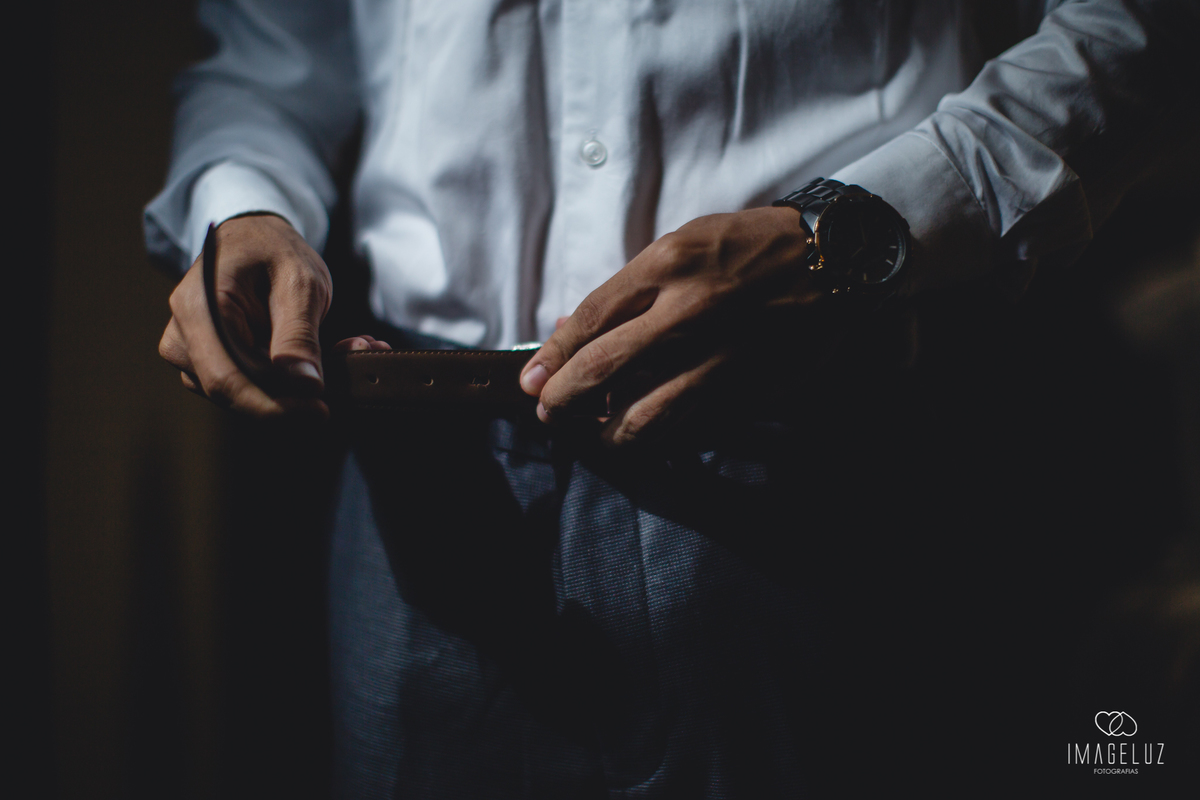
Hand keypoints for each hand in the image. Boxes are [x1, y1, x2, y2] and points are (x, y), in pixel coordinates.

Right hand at [158, 213, 332, 417]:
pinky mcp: (209, 362)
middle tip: (348, 366)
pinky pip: (248, 385)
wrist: (253, 237)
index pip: (226, 379)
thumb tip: (306, 386)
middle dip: (294, 393)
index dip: (273, 406)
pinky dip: (286, 380)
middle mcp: (183, 336)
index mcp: (198, 309)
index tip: (319, 409)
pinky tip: (316, 358)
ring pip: (245, 394)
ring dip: (295, 385)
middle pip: (236, 392)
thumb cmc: (273, 250)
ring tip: (342, 350)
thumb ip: (299, 335)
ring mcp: (191, 353)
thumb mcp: (299, 283)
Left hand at [519, 206, 817, 446]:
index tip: (531, 382)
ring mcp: (720, 356)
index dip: (552, 359)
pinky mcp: (747, 389)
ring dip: (605, 434)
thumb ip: (627, 290)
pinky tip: (642, 435)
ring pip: (644, 417)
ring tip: (593, 432)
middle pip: (604, 371)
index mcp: (668, 265)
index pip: (590, 322)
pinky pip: (689, 429)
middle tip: (548, 411)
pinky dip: (658, 439)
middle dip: (563, 400)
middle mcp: (690, 312)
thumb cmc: (750, 245)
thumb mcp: (682, 244)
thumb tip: (569, 332)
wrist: (834, 260)